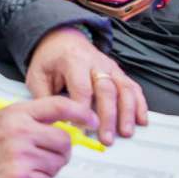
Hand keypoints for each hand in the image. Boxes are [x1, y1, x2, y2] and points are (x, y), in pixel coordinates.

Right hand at [0, 100, 84, 177]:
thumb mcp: (2, 119)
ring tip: (28, 166)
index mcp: (18, 114)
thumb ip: (31, 117)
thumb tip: (61, 123)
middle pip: (65, 141)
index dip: (80, 112)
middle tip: (47, 153)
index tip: (90, 119)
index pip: (58, 106)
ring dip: (48, 168)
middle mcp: (22, 134)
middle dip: (61, 150)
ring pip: (58, 164)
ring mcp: (22, 158)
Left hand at [25, 26, 146, 137]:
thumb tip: (55, 124)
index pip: (82, 88)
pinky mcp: (118, 72)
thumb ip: (45, 99)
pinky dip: (139, 104)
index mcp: (73, 61)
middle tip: (106, 138)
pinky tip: (141, 120)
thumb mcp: (37, 76)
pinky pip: (133, 87)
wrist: (61, 39)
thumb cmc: (49, 60)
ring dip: (127, 111)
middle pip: (106, 89)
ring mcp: (110, 66)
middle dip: (108, 116)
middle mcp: (95, 62)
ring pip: (124, 88)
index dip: (83, 111)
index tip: (81, 130)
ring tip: (126, 132)